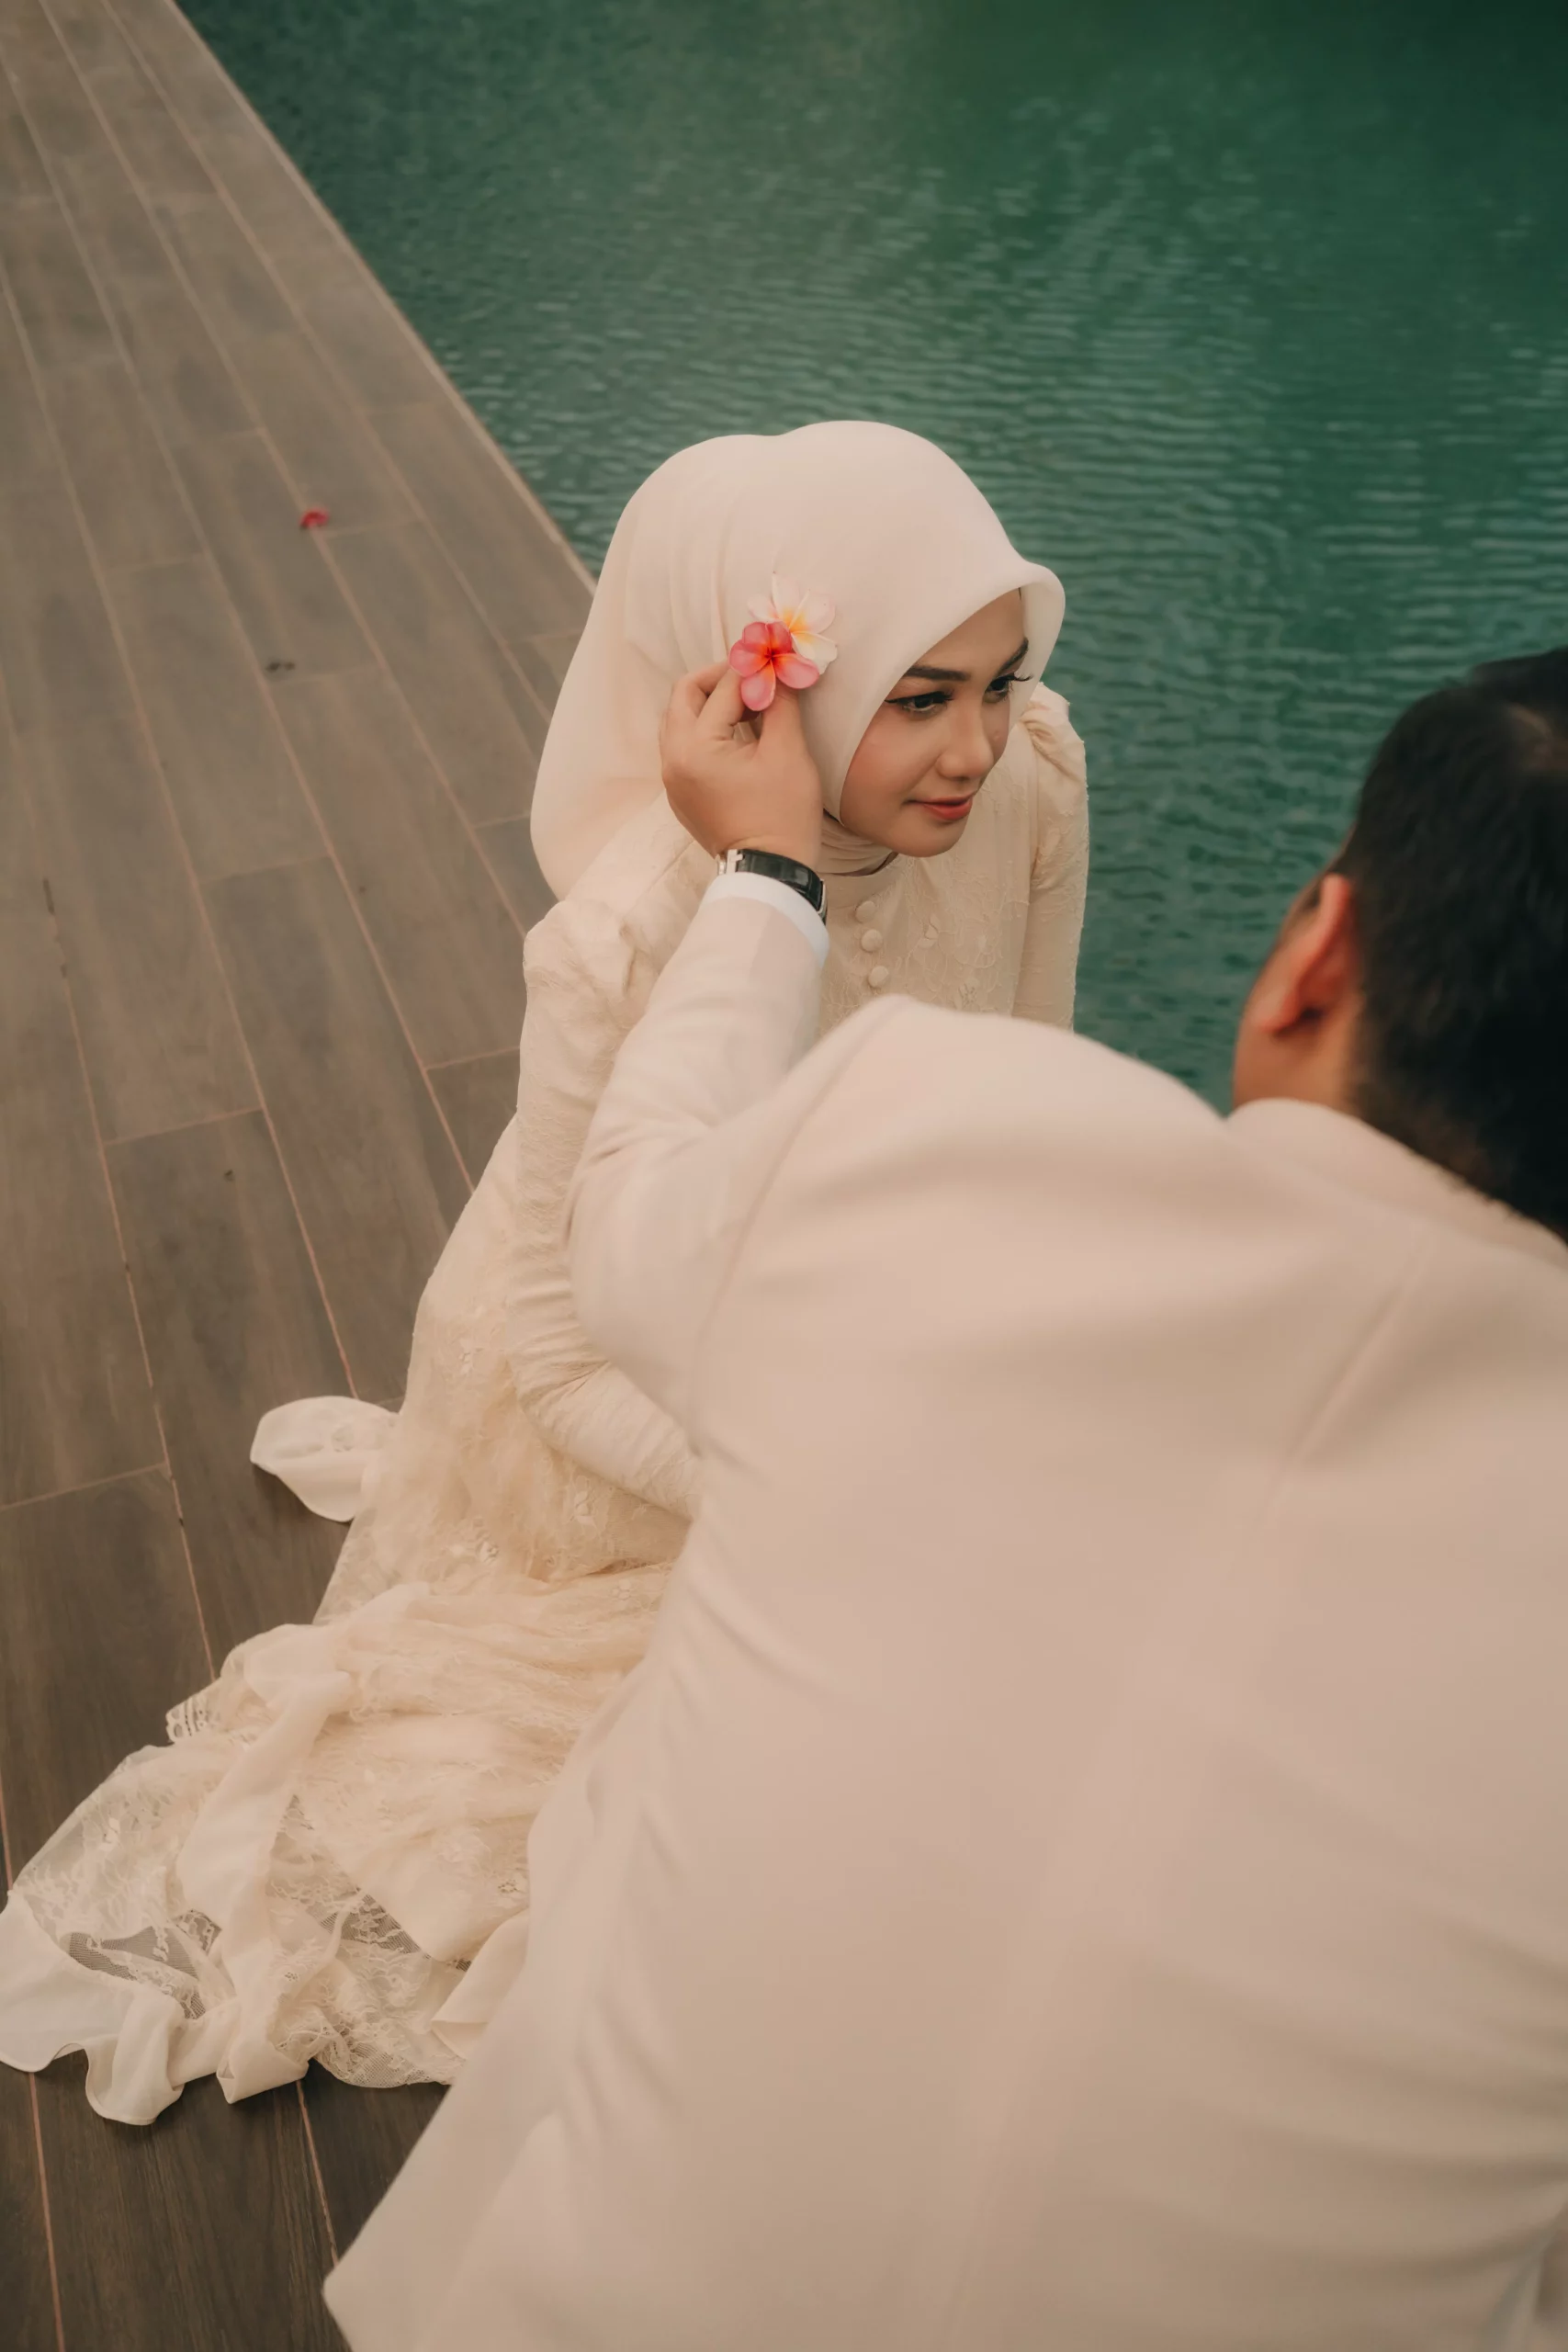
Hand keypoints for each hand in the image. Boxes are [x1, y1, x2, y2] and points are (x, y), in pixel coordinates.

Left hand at [659, 662, 822, 869]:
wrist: (769, 872)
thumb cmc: (783, 814)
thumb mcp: (789, 752)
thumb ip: (780, 703)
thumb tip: (778, 670)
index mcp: (696, 747)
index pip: (723, 689)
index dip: (753, 670)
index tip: (774, 657)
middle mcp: (673, 759)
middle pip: (684, 694)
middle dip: (719, 679)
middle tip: (754, 679)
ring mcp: (671, 778)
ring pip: (678, 719)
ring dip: (709, 702)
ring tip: (747, 706)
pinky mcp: (679, 792)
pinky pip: (682, 745)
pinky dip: (704, 729)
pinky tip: (736, 734)